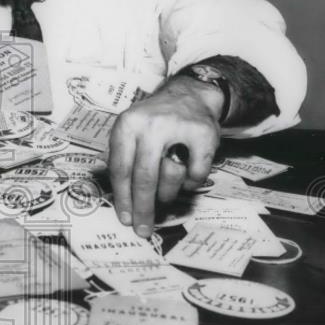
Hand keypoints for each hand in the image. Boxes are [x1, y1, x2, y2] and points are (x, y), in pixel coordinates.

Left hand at [108, 76, 221, 237]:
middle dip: (143, 209)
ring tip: (164, 193)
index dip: (122, 198)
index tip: (125, 219)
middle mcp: (150, 125)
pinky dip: (191, 183)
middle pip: (144, 178)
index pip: (121, 169)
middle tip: (143, 229)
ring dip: (167, 194)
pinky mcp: (204, 135)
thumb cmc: (153, 122)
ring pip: (171, 178)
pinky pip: (196, 175)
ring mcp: (178, 128)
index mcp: (127, 125)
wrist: (189, 95)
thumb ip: (121, 159)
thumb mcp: (129, 131)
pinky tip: (186, 175)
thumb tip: (120, 202)